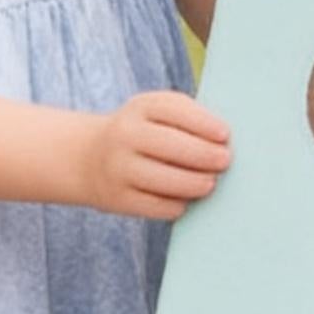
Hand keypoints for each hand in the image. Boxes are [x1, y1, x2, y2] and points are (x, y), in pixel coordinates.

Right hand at [83, 88, 231, 220]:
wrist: (88, 157)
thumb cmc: (142, 132)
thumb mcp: (156, 112)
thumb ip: (188, 117)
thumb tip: (223, 142)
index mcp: (140, 107)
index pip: (175, 110)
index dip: (203, 123)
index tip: (224, 135)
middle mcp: (125, 135)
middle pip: (171, 146)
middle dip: (204, 155)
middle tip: (225, 161)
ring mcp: (118, 168)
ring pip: (164, 180)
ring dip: (194, 183)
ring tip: (210, 183)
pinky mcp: (117, 198)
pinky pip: (155, 205)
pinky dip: (176, 205)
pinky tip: (186, 200)